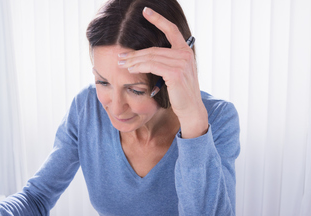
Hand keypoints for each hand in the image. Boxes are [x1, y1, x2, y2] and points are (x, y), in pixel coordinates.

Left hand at [118, 7, 208, 137]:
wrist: (190, 109)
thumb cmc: (180, 94)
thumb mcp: (174, 73)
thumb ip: (166, 61)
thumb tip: (145, 56)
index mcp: (185, 51)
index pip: (171, 30)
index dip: (158, 19)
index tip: (145, 11)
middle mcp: (185, 54)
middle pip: (154, 49)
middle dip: (134, 53)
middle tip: (120, 56)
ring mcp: (182, 63)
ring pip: (151, 57)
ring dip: (133, 61)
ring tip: (121, 64)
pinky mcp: (176, 73)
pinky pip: (152, 66)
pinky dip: (139, 67)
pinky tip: (131, 69)